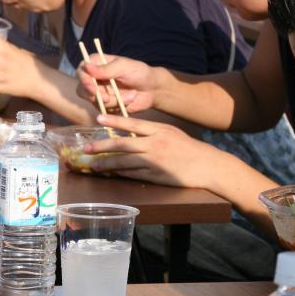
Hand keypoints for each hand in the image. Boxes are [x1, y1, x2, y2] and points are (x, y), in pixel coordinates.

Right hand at [76, 55, 161, 112]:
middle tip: (108, 98)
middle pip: (82, 89)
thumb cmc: (140, 73)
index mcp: (97, 64)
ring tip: (130, 96)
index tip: (93, 89)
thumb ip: (106, 69)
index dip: (85, 81)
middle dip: (96, 96)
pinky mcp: (105, 104)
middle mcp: (94, 78)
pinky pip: (104, 110)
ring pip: (94, 101)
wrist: (152, 90)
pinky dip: (116, 108)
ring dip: (113, 102)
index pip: (81, 71)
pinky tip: (128, 101)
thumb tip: (86, 66)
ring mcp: (99, 92)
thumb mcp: (124, 67)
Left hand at [83, 114, 218, 187]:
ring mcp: (155, 161)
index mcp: (160, 130)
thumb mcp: (172, 133)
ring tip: (92, 165)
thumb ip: (153, 132)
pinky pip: (133, 174)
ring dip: (106, 163)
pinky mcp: (156, 176)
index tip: (98, 119)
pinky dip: (120, 174)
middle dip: (102, 146)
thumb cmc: (190, 149)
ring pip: (124, 161)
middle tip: (86, 148)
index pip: (132, 123)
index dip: (113, 121)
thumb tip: (132, 132)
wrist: (208, 166)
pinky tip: (111, 174)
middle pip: (122, 143)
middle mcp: (155, 143)